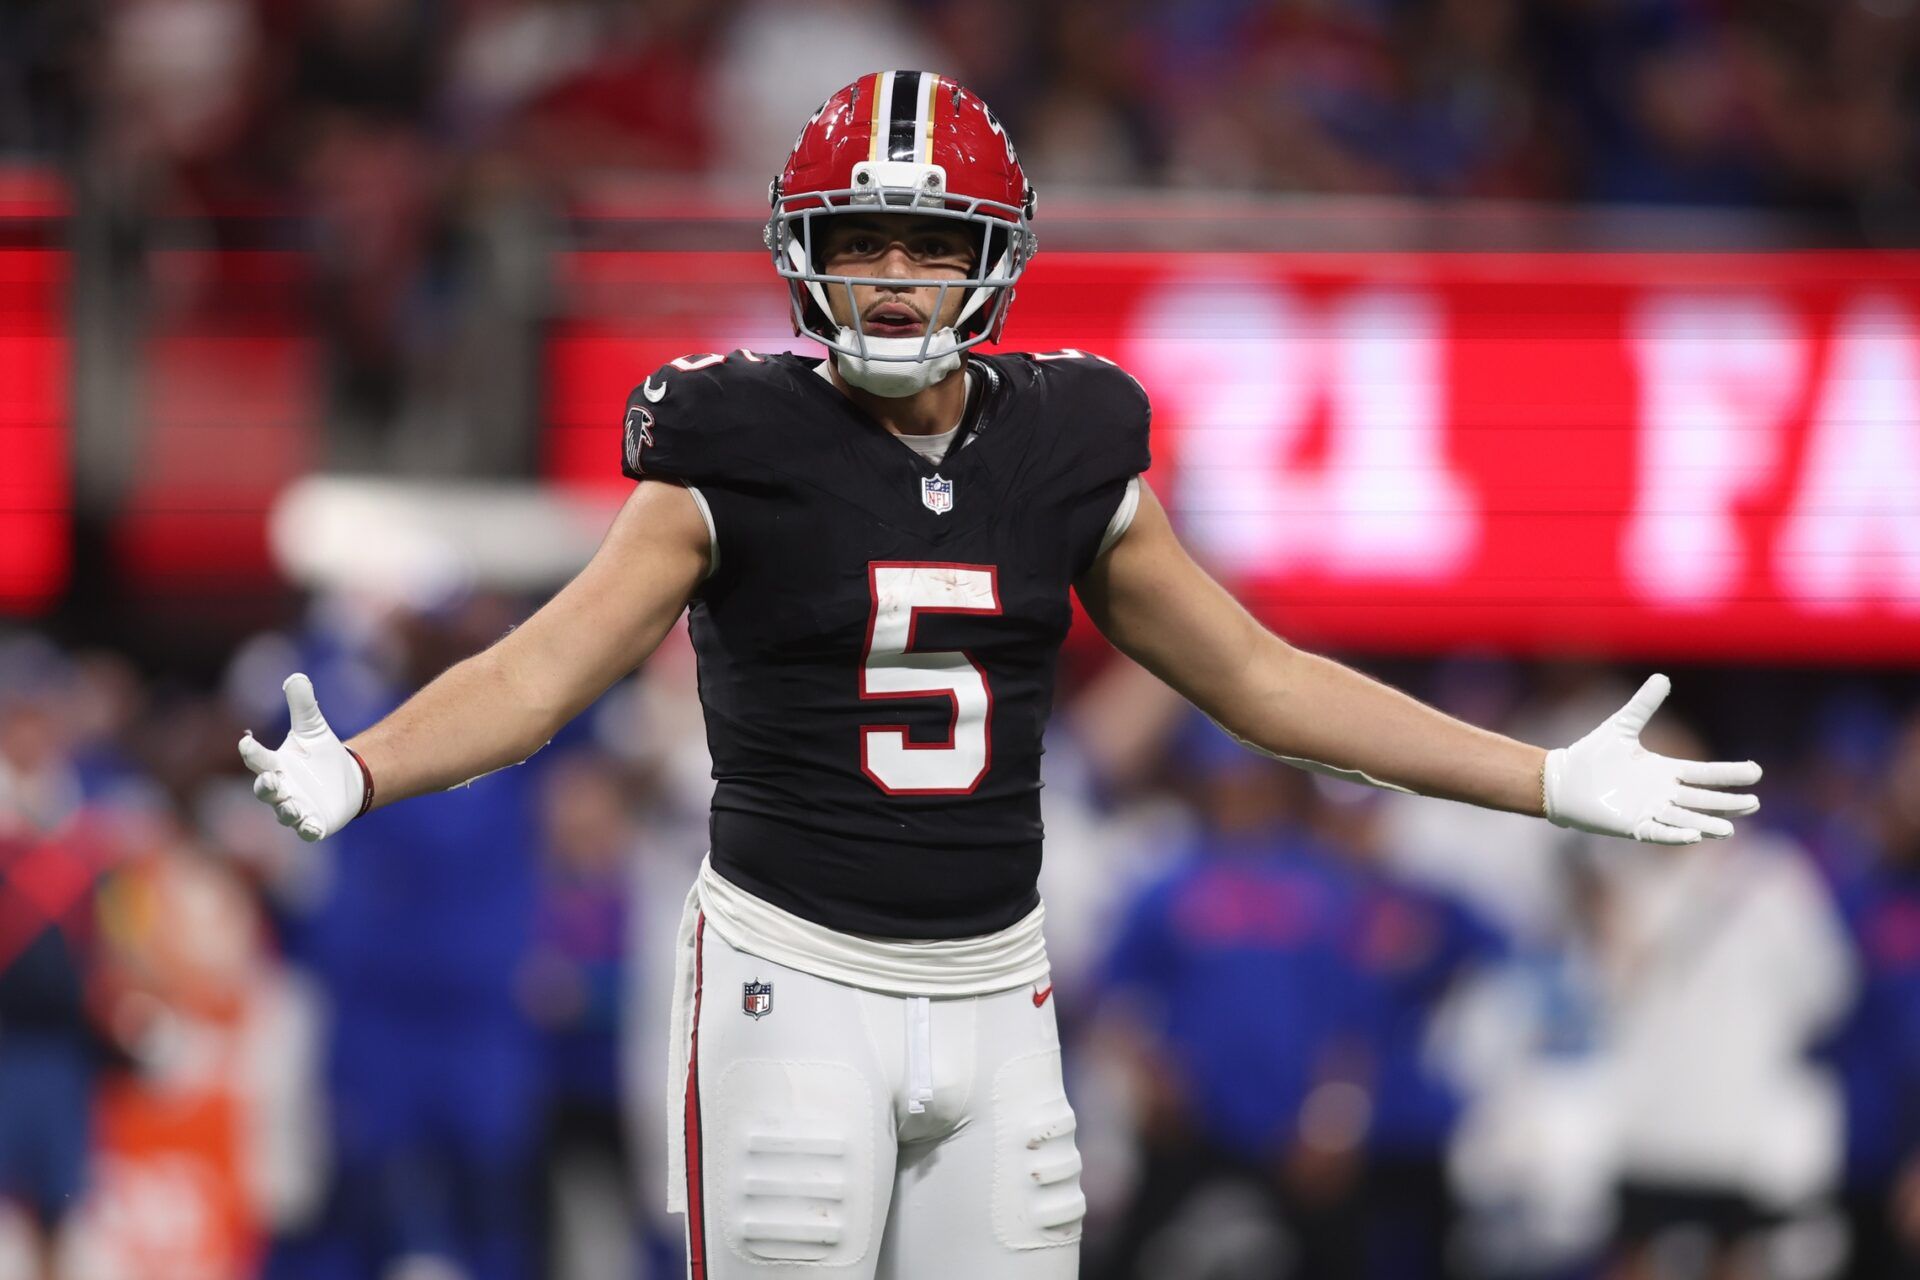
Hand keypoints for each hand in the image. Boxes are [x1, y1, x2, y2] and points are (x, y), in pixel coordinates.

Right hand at [237, 674, 367, 842]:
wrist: (347, 778)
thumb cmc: (321, 753)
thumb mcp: (313, 727)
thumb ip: (303, 705)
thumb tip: (296, 677)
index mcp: (276, 765)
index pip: (258, 758)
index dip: (251, 751)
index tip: (246, 741)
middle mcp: (281, 789)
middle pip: (265, 790)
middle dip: (266, 786)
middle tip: (271, 780)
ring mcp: (296, 808)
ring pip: (284, 813)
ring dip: (287, 810)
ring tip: (292, 806)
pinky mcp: (314, 823)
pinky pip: (307, 831)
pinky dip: (307, 830)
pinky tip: (312, 827)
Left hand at [1543, 674, 1759, 844]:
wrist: (1562, 779)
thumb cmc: (1592, 754)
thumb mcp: (1622, 726)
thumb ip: (1643, 705)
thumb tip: (1663, 677)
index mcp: (1665, 771)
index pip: (1704, 773)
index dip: (1729, 774)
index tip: (1756, 772)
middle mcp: (1662, 794)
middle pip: (1703, 800)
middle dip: (1728, 802)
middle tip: (1754, 802)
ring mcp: (1649, 811)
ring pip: (1686, 819)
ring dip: (1708, 824)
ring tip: (1730, 829)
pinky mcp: (1633, 825)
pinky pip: (1659, 832)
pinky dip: (1676, 835)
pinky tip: (1694, 835)